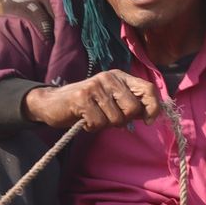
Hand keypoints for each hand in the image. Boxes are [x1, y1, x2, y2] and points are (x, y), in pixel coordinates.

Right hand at [22, 71, 158, 130]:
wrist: (52, 103)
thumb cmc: (86, 105)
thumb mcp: (111, 101)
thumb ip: (130, 104)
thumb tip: (151, 115)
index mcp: (120, 77)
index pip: (148, 88)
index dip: (153, 107)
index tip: (147, 121)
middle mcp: (109, 78)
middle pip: (133, 108)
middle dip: (123, 120)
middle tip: (108, 118)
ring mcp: (95, 86)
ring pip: (116, 119)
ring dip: (104, 125)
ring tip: (93, 117)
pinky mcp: (82, 97)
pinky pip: (98, 123)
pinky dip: (92, 127)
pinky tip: (84, 120)